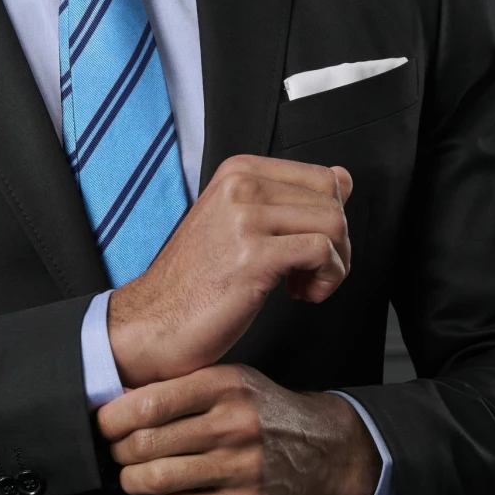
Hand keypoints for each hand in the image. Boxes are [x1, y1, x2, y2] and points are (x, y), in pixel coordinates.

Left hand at [96, 364, 380, 494]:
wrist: (323, 450)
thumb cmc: (264, 412)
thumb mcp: (231, 380)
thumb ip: (182, 387)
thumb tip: (118, 398)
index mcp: (223, 385)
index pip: (148, 403)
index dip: (113, 419)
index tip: (105, 426)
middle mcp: (232, 423)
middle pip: (144, 444)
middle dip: (120, 452)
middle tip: (119, 454)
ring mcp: (240, 467)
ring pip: (157, 479)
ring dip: (134, 482)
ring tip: (135, 477)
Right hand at [106, 155, 352, 386]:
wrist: (152, 322)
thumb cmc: (196, 282)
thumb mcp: (239, 223)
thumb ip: (287, 199)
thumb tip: (342, 178)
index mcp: (239, 171)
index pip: (324, 178)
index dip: (331, 218)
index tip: (309, 248)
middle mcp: (241, 185)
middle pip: (333, 202)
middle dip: (338, 244)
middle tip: (312, 274)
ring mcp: (245, 218)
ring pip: (333, 224)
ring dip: (334, 264)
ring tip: (305, 286)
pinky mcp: (253, 256)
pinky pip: (321, 252)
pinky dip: (326, 279)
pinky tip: (300, 295)